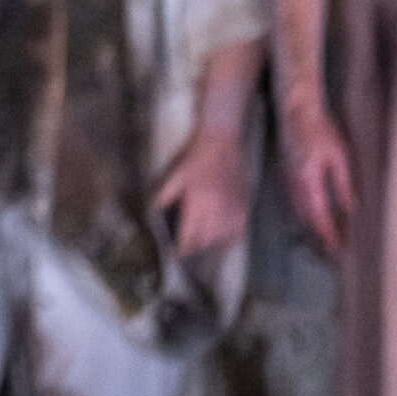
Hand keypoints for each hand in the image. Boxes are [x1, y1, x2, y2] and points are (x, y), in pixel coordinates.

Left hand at [152, 123, 250, 258]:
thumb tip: (152, 215)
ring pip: (222, 238)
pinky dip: (231, 238)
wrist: (220, 141)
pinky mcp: (244, 206)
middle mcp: (217, 211)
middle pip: (205, 241)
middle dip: (194, 246)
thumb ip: (163, 197)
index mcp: (198, 204)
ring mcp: (233, 210)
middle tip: (186, 248)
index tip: (175, 255)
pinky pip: (239, 231)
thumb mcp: (173, 176)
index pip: (189, 236)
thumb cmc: (193, 156)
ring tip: (201, 244)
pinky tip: (224, 240)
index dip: (181, 249)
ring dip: (210, 243)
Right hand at [282, 97, 354, 254]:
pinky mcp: (285, 171)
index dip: (328, 234)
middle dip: (318, 236)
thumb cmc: (320, 129)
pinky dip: (302, 213)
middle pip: (305, 218)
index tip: (338, 249)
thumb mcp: (339, 155)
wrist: (296, 109)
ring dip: (310, 227)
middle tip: (330, 252)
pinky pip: (293, 200)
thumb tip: (351, 207)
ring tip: (322, 239)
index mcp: (308, 179)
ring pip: (297, 210)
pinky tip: (310, 216)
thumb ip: (344, 183)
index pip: (319, 215)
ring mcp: (286, 177)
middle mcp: (294, 183)